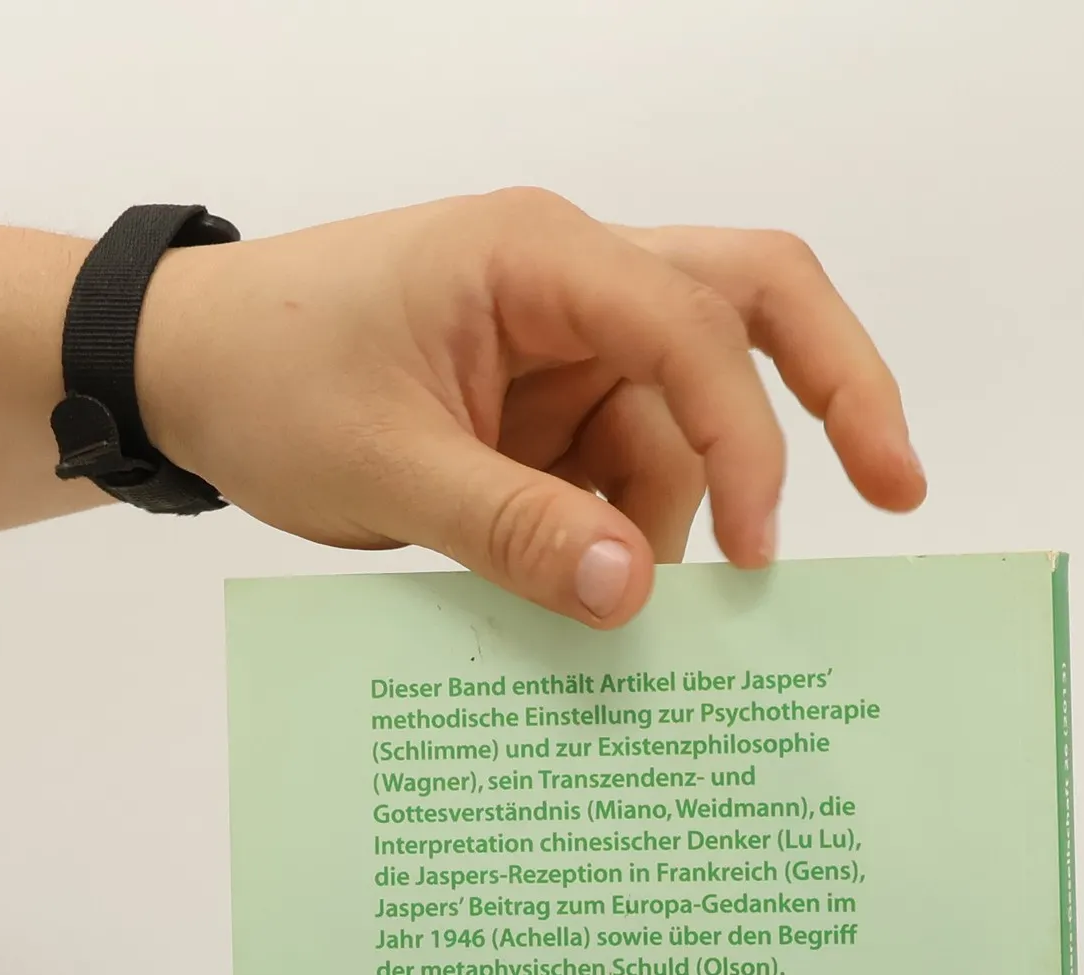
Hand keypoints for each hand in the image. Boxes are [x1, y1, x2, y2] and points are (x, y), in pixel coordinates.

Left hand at [135, 188, 924, 627]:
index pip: (695, 319)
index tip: (759, 551)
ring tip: (618, 609)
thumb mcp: (384, 465)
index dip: (749, 435)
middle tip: (900, 488)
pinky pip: (630, 465)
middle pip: (751, 304)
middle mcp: (574, 283)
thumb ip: (512, 529)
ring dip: (678, 516)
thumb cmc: (263, 378)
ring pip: (686, 418)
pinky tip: (603, 594)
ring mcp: (566, 346)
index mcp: (539, 256)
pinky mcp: (549, 406)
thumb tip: (636, 595)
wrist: (183, 374)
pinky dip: (631, 532)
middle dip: (834, 390)